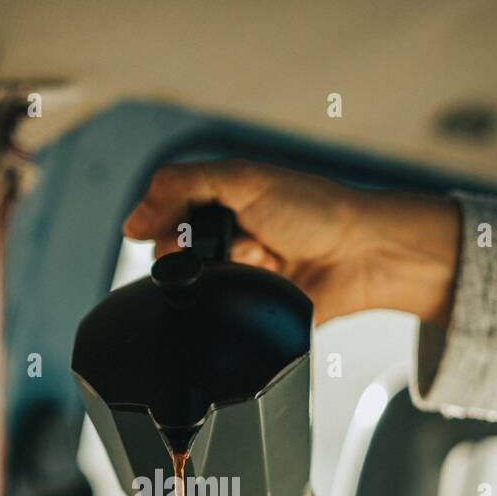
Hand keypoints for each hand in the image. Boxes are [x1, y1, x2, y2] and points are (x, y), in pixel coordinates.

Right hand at [123, 159, 460, 327]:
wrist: (363, 256)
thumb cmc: (317, 209)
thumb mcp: (244, 179)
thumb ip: (183, 186)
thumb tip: (133, 219)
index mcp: (220, 198)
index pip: (164, 212)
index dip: (162, 222)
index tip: (172, 230)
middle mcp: (226, 235)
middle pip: (175, 253)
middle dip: (193, 254)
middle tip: (225, 246)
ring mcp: (239, 272)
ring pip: (196, 288)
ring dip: (218, 279)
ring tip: (255, 264)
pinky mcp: (251, 306)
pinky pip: (219, 316)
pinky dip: (229, 306)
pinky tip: (253, 290)